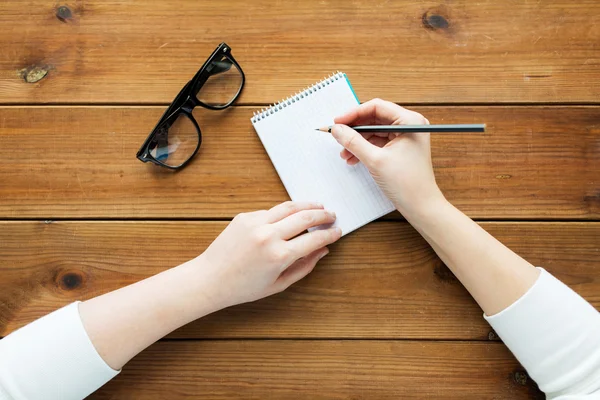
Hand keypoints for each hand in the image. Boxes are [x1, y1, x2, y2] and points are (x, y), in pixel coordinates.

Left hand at [195, 201, 341, 309]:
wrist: (210, 278)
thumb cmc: (243, 287)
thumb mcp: (279, 284)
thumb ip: (304, 266)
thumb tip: (323, 250)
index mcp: (279, 255)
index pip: (314, 239)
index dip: (329, 234)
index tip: (337, 231)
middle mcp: (269, 235)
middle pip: (305, 216)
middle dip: (323, 215)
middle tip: (331, 215)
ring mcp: (256, 223)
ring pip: (289, 206)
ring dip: (307, 205)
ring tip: (318, 206)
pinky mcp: (245, 216)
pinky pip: (270, 211)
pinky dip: (283, 212)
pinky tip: (290, 216)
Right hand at [331, 98, 444, 216]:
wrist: (420, 206)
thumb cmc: (407, 183)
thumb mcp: (375, 160)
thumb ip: (353, 142)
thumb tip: (337, 129)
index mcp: (410, 121)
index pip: (377, 107)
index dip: (354, 113)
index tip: (338, 121)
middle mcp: (409, 125)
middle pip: (374, 118)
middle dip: (355, 129)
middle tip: (337, 136)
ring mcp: (405, 137)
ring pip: (374, 131)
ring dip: (357, 141)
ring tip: (344, 153)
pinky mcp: (400, 148)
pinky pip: (378, 142)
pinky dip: (364, 149)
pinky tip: (352, 158)